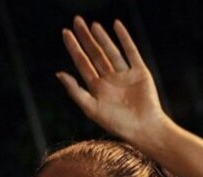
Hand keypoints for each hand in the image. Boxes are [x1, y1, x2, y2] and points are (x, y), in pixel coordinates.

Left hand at [56, 18, 168, 143]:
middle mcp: (109, 79)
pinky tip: (116, 25)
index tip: (65, 32)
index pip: (82, 63)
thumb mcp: (91, 108)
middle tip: (76, 20)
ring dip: (102, 38)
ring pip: (110, 51)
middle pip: (94, 54)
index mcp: (96, 88)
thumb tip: (58, 73)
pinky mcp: (140, 71)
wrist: (143, 128)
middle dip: (85, 38)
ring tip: (92, 24)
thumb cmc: (117, 123)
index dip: (74, 48)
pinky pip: (130, 51)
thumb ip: (75, 91)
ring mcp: (124, 74)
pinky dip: (124, 38)